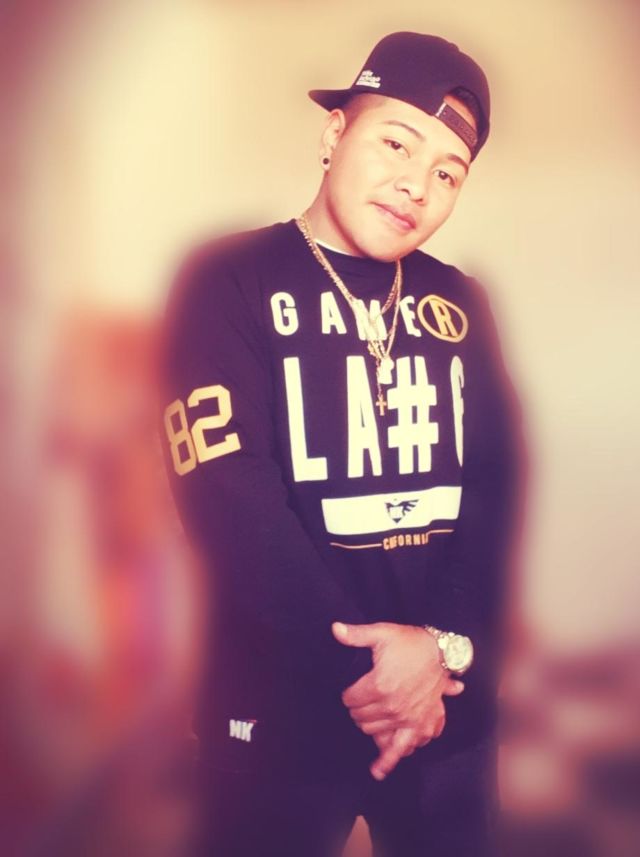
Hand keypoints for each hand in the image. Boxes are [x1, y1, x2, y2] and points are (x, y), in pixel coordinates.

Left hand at [332, 621, 464, 778]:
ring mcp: (407, 719)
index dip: (347, 694)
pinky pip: (403, 748)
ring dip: (369, 726)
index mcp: (379, 686)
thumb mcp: (382, 633)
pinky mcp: (420, 725)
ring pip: (375, 732)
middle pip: (361, 717)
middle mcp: (392, 707)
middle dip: (356, 709)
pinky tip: (378, 770)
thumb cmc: (410, 642)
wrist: (442, 651)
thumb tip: (334, 629)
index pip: (351, 700)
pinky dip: (390, 759)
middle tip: (359, 700)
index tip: (350, 690)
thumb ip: (356, 635)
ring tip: (368, 718)